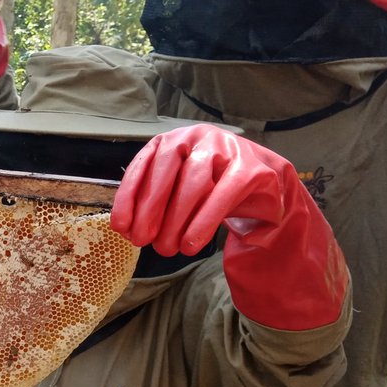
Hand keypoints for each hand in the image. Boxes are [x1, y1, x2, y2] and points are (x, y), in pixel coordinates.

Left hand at [111, 124, 347, 330]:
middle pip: (165, 173)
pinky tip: (192, 243)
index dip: (128, 197)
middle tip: (142, 241)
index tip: (121, 226)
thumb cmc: (212, 187)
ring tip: (168, 248)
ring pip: (193, 184)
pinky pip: (223, 195)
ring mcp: (225, 149)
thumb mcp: (178, 192)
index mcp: (173, 140)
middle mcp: (196, 137)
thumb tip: (127, 228)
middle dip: (150, 210)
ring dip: (176, 220)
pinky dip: (204, 221)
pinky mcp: (250, 168)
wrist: (265, 184)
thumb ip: (154, 204)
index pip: (143, 165)